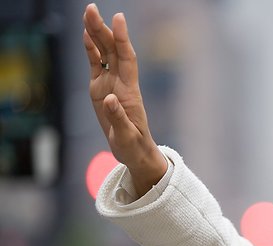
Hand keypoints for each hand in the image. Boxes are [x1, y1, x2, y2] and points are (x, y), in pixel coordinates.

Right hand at [83, 3, 166, 195]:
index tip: (118, 19)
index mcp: (129, 92)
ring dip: (96, 34)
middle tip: (92, 9)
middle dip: (103, 29)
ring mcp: (111, 84)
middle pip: (112, 50)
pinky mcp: (101, 89)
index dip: (122, 39)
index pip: (126, 58)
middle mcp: (121, 83)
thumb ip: (117, 118)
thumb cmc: (133, 146)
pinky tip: (85, 35)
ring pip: (104, 53)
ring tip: (88, 14)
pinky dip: (91, 49)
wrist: (134, 151)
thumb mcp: (126, 136)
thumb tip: (108, 99)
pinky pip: (96, 64)